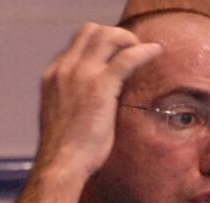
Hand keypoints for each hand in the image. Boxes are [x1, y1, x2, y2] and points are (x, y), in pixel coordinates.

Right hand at [36, 23, 162, 182]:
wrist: (62, 163)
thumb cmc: (66, 152)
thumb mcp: (64, 118)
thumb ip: (74, 103)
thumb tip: (92, 104)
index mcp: (53, 76)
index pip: (76, 46)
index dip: (99, 47)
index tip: (116, 57)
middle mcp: (64, 68)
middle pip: (90, 31)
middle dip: (114, 35)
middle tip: (132, 49)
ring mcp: (80, 74)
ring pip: (107, 36)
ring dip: (128, 39)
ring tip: (144, 50)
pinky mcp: (100, 85)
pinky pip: (126, 57)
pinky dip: (143, 51)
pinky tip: (155, 52)